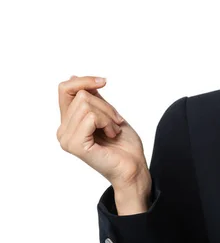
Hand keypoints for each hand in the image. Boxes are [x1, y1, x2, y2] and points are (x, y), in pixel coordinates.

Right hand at [56, 76, 150, 193]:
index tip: (103, 82)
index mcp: (69, 122)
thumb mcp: (107, 113)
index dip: (84, 80)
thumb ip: (92, 98)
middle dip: (106, 106)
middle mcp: (63, 130)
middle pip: (81, 95)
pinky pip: (91, 117)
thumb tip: (73, 77)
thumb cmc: (123, 143)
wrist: (134, 166)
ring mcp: (66, 139)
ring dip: (108, 115)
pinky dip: (107, 122)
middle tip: (116, 122)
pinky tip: (111, 134)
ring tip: (113, 130)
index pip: (65, 89)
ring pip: (87, 104)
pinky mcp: (75, 145)